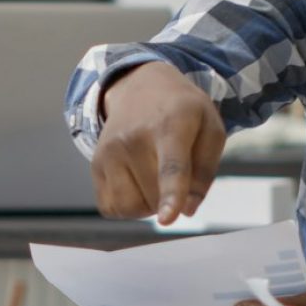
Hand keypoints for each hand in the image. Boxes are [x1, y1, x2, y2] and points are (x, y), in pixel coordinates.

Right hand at [94, 62, 225, 223]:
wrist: (139, 86)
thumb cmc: (183, 112)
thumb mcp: (211, 128)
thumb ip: (206, 170)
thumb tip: (187, 210)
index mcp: (171, 126)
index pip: (171, 167)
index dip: (171, 194)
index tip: (167, 218)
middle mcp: (133, 138)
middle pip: (154, 196)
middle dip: (170, 197)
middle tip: (174, 169)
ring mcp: (109, 151)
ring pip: (130, 207)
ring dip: (148, 205)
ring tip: (154, 177)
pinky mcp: (95, 163)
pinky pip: (111, 207)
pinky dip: (127, 206)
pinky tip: (135, 184)